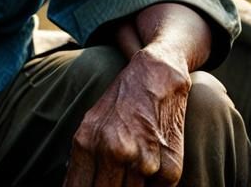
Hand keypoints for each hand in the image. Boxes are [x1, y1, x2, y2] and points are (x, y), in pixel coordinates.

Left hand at [64, 46, 191, 186]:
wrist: (157, 75)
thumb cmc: (121, 103)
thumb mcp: (91, 125)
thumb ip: (81, 161)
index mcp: (88, 142)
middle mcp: (114, 151)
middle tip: (115, 177)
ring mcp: (143, 160)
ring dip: (133, 186)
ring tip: (133, 167)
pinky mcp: (170, 167)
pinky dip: (154, 185)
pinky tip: (152, 163)